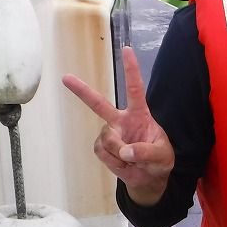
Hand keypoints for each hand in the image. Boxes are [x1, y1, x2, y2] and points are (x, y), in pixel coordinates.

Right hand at [62, 45, 174, 205]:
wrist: (148, 178)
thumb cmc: (159, 160)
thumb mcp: (161, 156)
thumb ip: (146, 152)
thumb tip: (125, 151)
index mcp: (139, 114)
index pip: (135, 89)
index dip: (131, 69)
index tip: (127, 49)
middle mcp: (121, 120)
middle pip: (98, 103)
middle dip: (81, 91)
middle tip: (65, 77)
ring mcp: (110, 134)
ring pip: (106, 138)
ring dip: (120, 153)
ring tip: (132, 160)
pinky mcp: (102, 148)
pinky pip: (102, 152)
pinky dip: (114, 162)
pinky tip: (123, 164)